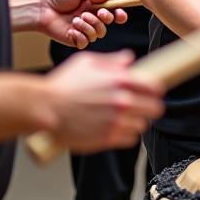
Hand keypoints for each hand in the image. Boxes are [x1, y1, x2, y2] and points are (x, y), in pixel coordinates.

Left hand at [39, 0, 127, 48]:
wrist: (40, 8)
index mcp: (94, 7)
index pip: (113, 13)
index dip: (119, 15)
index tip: (120, 13)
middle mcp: (91, 19)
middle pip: (107, 25)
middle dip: (103, 19)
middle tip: (92, 12)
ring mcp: (83, 30)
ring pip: (97, 34)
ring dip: (89, 26)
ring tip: (76, 19)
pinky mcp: (74, 39)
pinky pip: (85, 42)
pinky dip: (81, 35)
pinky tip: (72, 28)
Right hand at [44, 50, 163, 151]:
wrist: (43, 108)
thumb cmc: (62, 84)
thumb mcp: (87, 62)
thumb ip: (111, 61)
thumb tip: (128, 59)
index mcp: (121, 80)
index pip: (155, 88)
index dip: (155, 91)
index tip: (153, 94)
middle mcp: (123, 101)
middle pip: (155, 108)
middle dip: (150, 108)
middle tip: (142, 108)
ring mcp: (117, 121)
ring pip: (142, 125)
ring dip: (136, 122)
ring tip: (125, 120)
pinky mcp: (107, 138)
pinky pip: (130, 139)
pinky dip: (126, 136)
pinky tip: (117, 130)